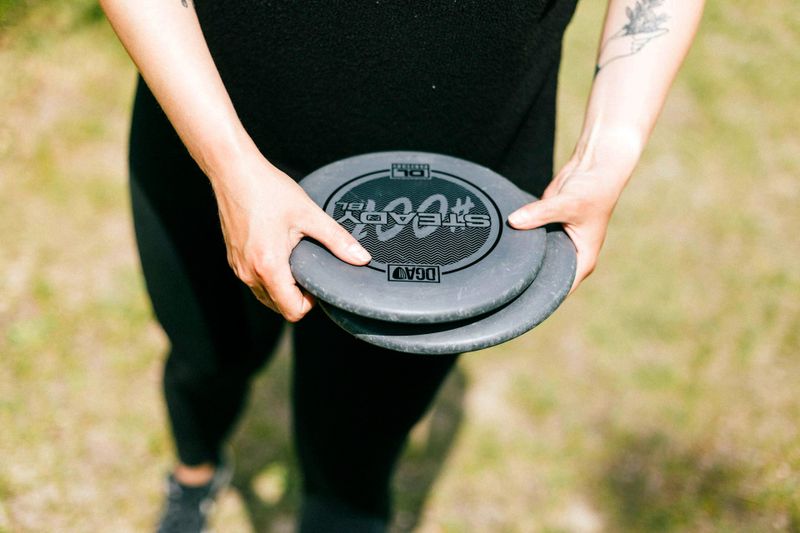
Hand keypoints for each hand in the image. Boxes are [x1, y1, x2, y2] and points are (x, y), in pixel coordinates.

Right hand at [210, 152, 370, 321]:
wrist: (233, 172)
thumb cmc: (268, 190)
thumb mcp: (309, 214)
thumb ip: (337, 240)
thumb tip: (361, 258)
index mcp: (269, 266)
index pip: (292, 311)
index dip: (310, 303)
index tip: (316, 281)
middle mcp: (249, 272)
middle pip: (278, 307)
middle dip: (296, 296)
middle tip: (308, 269)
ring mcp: (238, 267)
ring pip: (264, 296)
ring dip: (282, 287)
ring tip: (293, 260)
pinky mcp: (233, 258)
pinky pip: (253, 280)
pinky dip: (268, 276)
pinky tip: (278, 252)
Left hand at [507, 159, 625, 294]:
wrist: (594, 166)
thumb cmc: (592, 189)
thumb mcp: (568, 204)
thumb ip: (540, 213)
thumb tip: (513, 221)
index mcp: (582, 261)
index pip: (559, 289)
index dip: (540, 296)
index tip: (516, 300)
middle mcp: (570, 256)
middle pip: (544, 276)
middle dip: (526, 280)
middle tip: (501, 286)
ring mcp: (557, 242)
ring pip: (535, 257)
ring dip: (522, 259)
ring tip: (498, 268)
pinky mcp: (545, 227)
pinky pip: (528, 240)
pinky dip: (519, 241)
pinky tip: (502, 245)